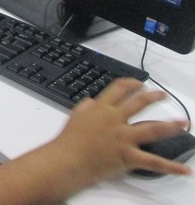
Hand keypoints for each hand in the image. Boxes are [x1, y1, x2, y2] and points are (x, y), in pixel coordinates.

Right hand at [52, 78, 190, 184]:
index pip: (119, 89)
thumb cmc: (69, 139)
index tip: (139, 83)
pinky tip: (185, 169)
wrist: (68, 159)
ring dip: (170, 125)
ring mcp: (123, 138)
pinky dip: (170, 167)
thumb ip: (85, 106)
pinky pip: (153, 162)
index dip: (131, 83)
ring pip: (152, 129)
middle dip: (153, 97)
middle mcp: (115, 120)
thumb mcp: (75, 115)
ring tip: (183, 122)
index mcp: (102, 108)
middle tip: (163, 95)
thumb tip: (92, 101)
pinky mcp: (128, 156)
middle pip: (139, 103)